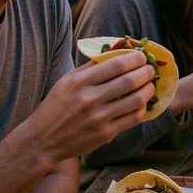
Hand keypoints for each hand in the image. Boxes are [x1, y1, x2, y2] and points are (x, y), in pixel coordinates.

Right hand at [27, 52, 156, 161]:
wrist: (42, 141)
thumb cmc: (55, 107)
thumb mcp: (67, 81)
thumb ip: (91, 67)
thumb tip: (117, 51)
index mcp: (79, 82)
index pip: (116, 64)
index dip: (135, 58)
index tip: (142, 56)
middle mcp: (89, 99)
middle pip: (130, 80)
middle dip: (147, 72)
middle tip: (151, 69)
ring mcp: (99, 118)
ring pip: (136, 100)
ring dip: (148, 90)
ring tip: (149, 85)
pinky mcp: (105, 134)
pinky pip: (133, 118)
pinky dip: (142, 108)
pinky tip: (141, 103)